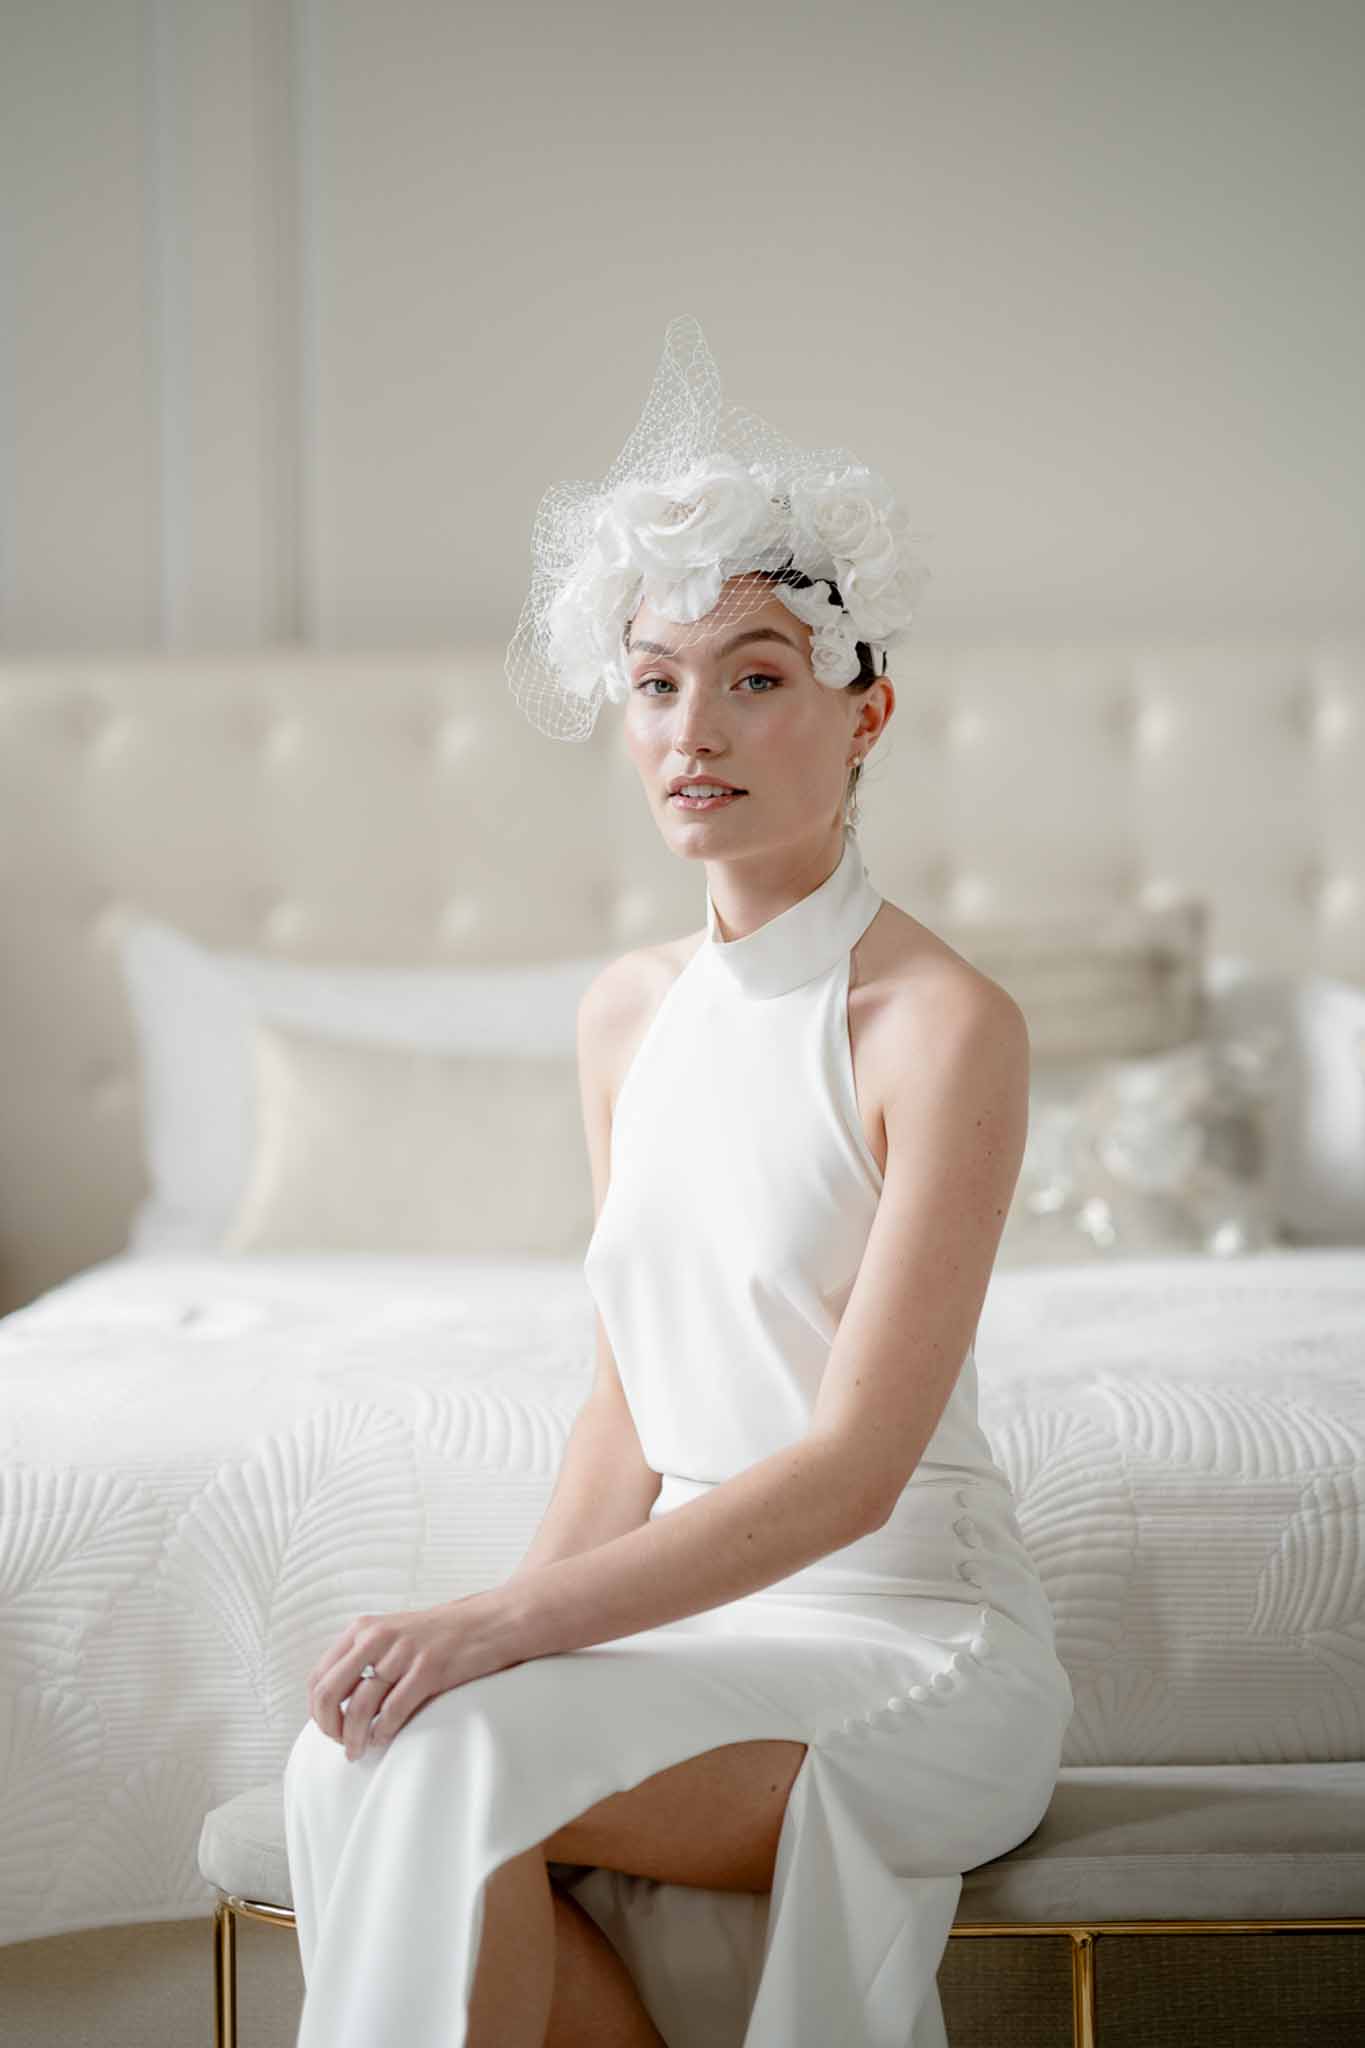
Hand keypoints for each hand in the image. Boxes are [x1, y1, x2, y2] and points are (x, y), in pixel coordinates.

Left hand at [306, 1592, 515, 1761]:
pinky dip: (383, 1733)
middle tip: (340, 1744)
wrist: (491, 1621)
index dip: (317, 1711)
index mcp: (363, 1628)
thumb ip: (364, 1659)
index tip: (329, 1728)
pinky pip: (393, 1712)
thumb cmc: (441, 1635)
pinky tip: (384, 1740)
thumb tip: (333, 1704)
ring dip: (354, 1739)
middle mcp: (377, 1637)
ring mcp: (403, 1652)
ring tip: (358, 1752)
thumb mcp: (394, 1634)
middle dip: (329, 1727)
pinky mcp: (429, 1669)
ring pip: (360, 1708)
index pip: (318, 1676)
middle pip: (329, 1692)